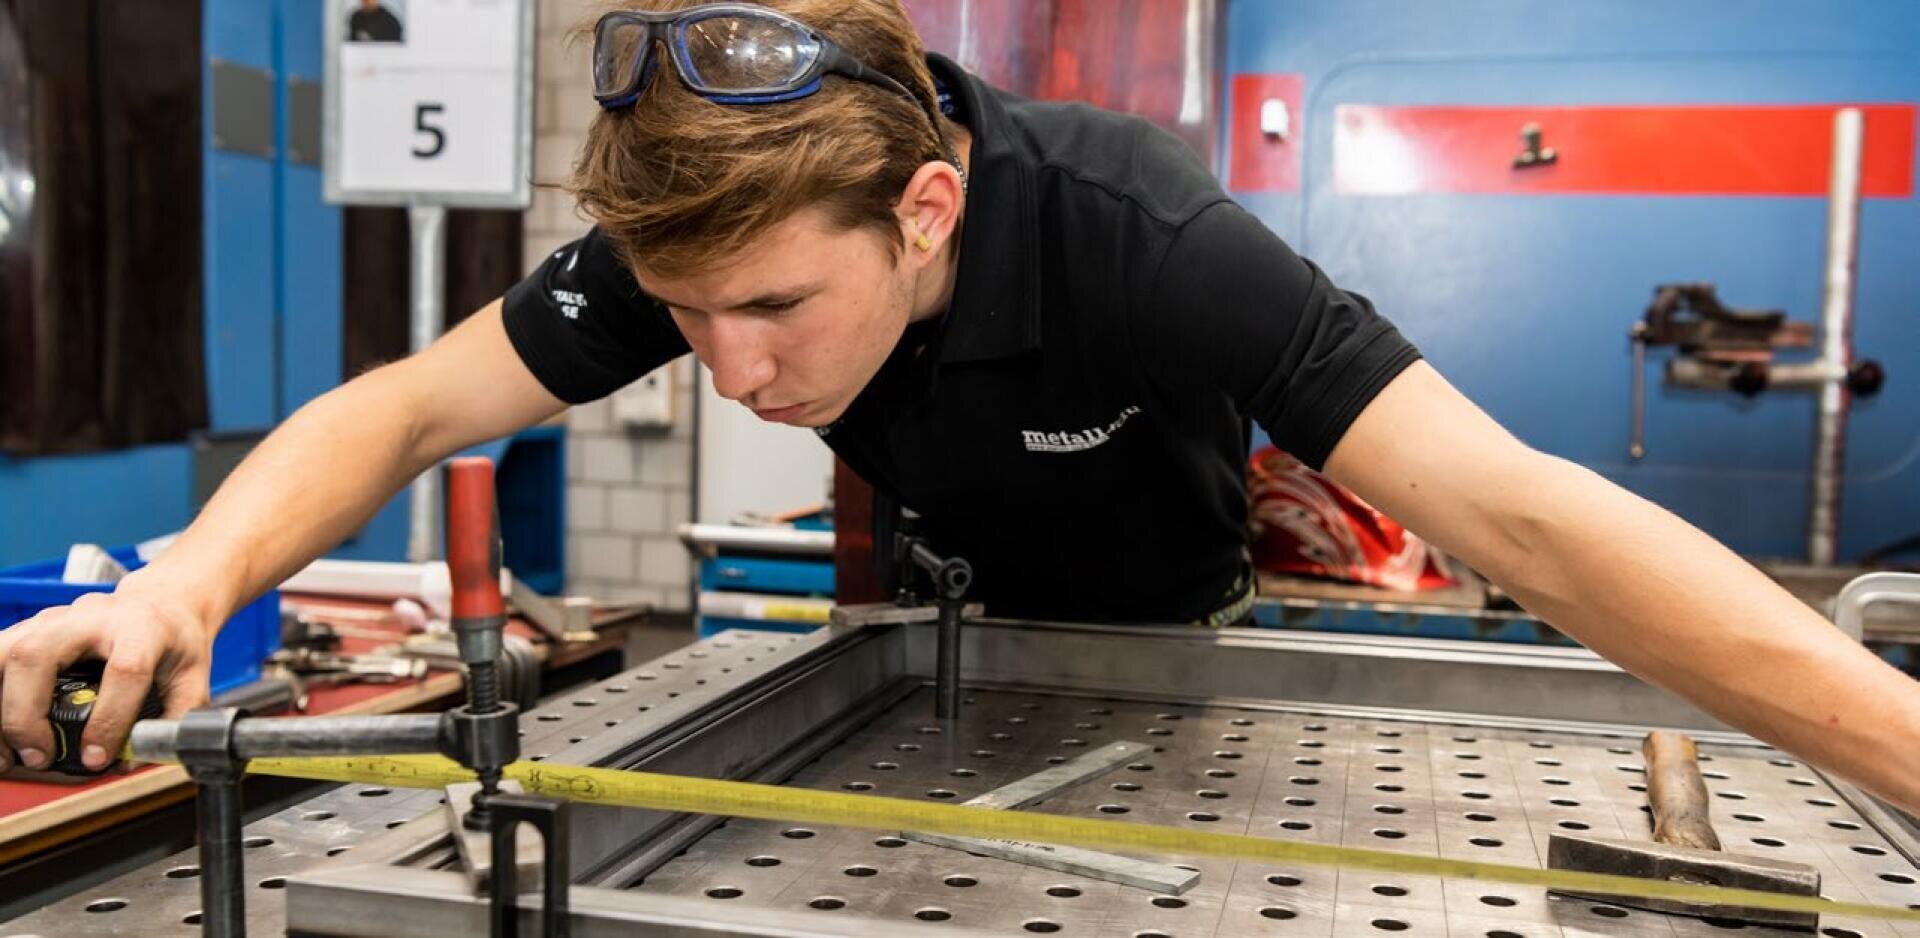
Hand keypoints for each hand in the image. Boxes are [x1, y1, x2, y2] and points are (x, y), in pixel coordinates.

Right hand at [0, 588, 213, 772]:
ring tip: (7, 753)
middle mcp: (90, 617)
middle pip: (36, 655)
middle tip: (38, 757)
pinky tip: (2, 730)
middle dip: (25, 715)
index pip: (124, 670)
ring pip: (3, 653)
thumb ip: (175, 720)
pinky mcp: (29, 628)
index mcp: (141, 628)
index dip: (109, 719)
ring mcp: (52, 619)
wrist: (159, 603)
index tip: (97, 757)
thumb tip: (138, 760)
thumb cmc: (173, 641)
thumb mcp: (193, 677)